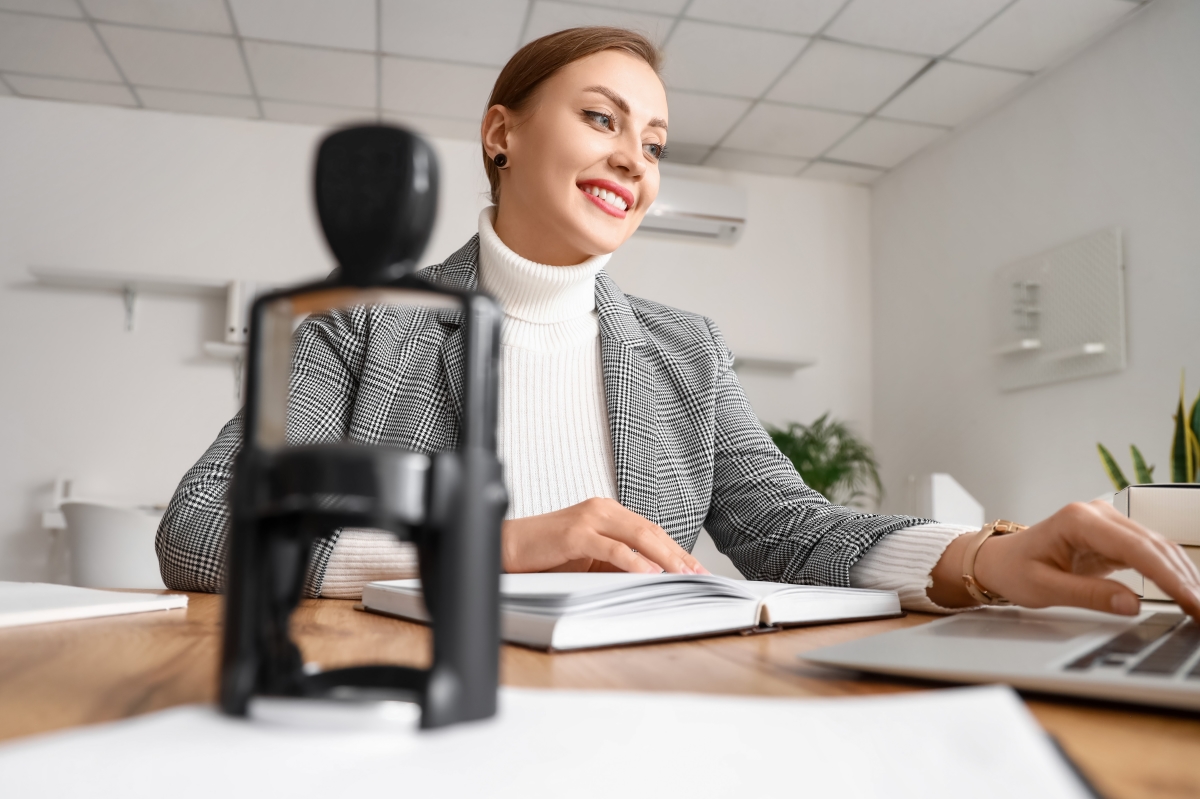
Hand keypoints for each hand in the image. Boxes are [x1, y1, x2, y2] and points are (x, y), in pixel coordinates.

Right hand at [501, 497, 710, 574]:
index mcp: (608, 512)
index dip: (676, 549)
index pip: (651, 530)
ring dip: (664, 557)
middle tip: (698, 575)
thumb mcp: (591, 559)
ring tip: (683, 575)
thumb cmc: (548, 553)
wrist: (509, 547)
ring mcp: (588, 519)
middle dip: (678, 555)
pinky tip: (648, 573)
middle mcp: (602, 510)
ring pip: (637, 537)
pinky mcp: (575, 534)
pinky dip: (632, 561)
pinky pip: (610, 547)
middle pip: (650, 531)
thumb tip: (652, 578)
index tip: (696, 569)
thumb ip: (618, 562)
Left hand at [929, 500, 1199, 619]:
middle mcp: (1097, 514)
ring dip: (1181, 575)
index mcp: (1078, 520)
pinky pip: (1148, 552)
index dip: (1168, 576)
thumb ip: (1088, 595)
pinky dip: (1169, 572)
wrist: (997, 559)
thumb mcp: (1044, 588)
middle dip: (1184, 579)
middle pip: (1154, 544)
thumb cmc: (1014, 570)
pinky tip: (1185, 592)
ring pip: (1157, 546)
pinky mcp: (1112, 536)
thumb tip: (1132, 605)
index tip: (1191, 601)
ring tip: (1199, 606)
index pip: (1136, 548)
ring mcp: (1106, 522)